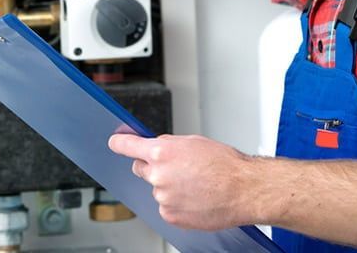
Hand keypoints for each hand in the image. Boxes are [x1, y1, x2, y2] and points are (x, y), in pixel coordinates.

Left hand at [108, 133, 258, 230]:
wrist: (243, 189)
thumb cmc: (224, 164)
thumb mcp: (193, 142)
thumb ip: (169, 144)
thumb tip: (155, 146)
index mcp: (162, 152)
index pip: (128, 146)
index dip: (119, 143)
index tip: (114, 142)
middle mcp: (158, 175)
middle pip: (141, 168)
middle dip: (152, 166)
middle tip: (176, 168)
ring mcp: (163, 197)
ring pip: (157, 189)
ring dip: (169, 186)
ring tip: (195, 185)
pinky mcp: (170, 215)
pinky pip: (166, 206)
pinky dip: (176, 203)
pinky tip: (194, 197)